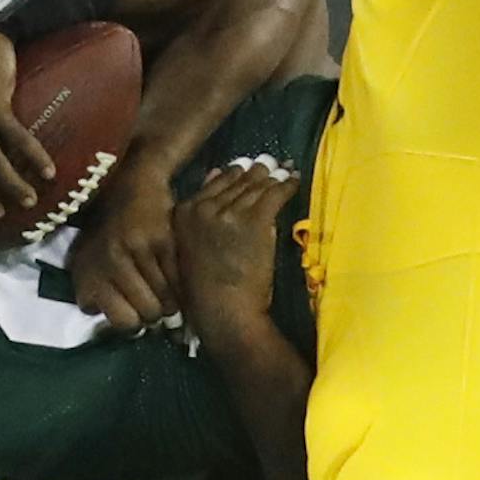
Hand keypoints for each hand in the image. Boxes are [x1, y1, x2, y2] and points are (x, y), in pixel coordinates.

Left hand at [70, 158, 179, 330]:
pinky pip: (179, 281)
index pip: (122, 322)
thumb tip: (117, 327)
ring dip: (173, 301)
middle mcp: (110, 263)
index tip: (138, 313)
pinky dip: (182, 286)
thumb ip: (96, 295)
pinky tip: (178, 278)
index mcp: (89, 273)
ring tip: (169, 291)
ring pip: (167, 301)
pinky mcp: (162, 241)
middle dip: (156, 313)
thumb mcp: (90, 262)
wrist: (131, 185)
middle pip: (147, 314)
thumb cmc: (110, 231)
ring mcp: (136, 251)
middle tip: (158, 301)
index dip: (135, 322)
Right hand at [174, 158, 293, 346]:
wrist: (223, 312)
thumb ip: (199, 214)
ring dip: (274, 178)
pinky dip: (288, 185)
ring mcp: (229, 213)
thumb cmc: (204, 290)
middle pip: (237, 180)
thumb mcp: (190, 248)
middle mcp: (204, 207)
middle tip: (273, 166)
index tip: (248, 172)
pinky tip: (295, 180)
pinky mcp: (255, 220)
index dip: (235, 175)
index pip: (215, 182)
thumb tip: (215, 173)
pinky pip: (275, 193)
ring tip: (285, 171)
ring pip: (257, 185)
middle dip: (257, 174)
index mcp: (184, 213)